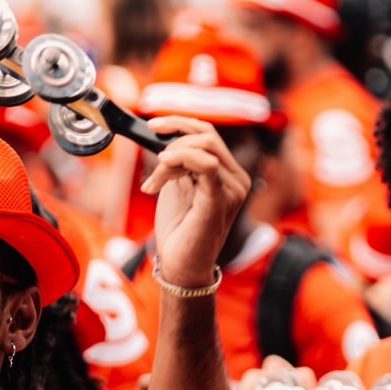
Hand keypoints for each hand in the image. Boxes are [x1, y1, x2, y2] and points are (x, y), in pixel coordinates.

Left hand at [142, 117, 248, 288]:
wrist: (180, 266)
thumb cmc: (179, 229)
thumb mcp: (177, 186)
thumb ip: (178, 162)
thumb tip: (164, 138)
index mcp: (228, 174)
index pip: (208, 134)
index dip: (180, 123)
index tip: (153, 125)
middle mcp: (237, 180)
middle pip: (207, 135)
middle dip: (174, 138)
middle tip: (154, 159)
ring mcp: (232, 190)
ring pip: (204, 147)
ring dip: (171, 157)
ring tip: (155, 180)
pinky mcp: (220, 201)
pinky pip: (208, 166)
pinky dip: (183, 160)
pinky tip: (163, 167)